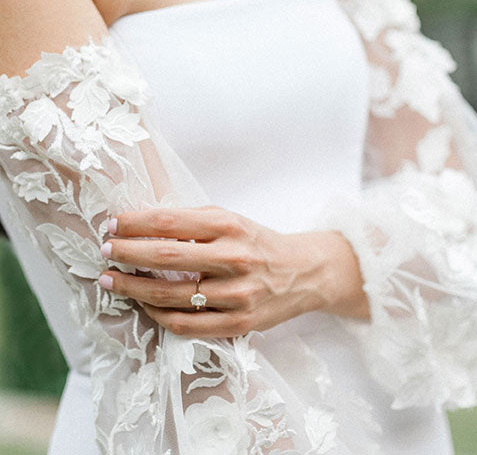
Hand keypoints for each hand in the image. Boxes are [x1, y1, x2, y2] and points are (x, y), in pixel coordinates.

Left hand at [98, 205, 369, 337]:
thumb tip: (141, 223)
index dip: (136, 223)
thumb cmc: (258, 242)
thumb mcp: (231, 220)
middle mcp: (235, 259)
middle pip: (168, 258)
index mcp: (230, 226)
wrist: (304, 272)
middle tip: (104, 251)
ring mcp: (237, 294)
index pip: (172, 222)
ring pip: (173, 297)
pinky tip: (143, 305)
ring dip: (134, 289)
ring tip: (111, 280)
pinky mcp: (239, 323)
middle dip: (128, 254)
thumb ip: (193, 221)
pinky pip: (187, 325)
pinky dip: (159, 315)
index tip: (112, 224)